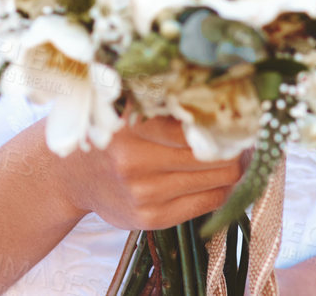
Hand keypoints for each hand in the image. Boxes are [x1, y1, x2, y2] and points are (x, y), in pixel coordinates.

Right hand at [49, 115, 246, 229]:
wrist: (69, 175)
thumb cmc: (107, 131)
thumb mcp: (126, 105)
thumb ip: (166, 100)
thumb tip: (227, 97)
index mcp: (130, 121)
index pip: (200, 120)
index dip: (227, 117)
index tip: (240, 110)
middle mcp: (134, 159)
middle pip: (217, 153)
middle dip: (238, 143)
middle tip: (245, 132)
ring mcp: (143, 193)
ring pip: (220, 179)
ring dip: (236, 166)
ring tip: (236, 152)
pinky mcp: (150, 218)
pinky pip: (209, 202)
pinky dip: (223, 188)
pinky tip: (219, 176)